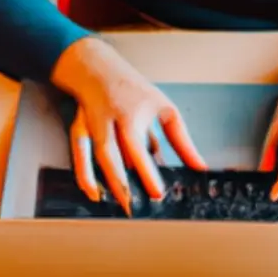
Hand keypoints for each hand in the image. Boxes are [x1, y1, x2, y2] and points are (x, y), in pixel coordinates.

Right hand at [50, 36, 206, 213]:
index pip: (139, 146)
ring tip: (122, 204)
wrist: (98, 70)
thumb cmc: (135, 91)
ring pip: (97, 156)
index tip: (157, 193)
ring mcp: (92, 123)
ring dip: (107, 182)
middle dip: (123, 182)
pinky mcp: (79, 129)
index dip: (147, 171)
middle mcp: (110, 118)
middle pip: (113, 153)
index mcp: (132, 112)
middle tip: (135, 207)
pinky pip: (79, 154)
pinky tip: (94, 192)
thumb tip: (199, 167)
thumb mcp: (164, 109)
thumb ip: (181, 140)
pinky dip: (84, 175)